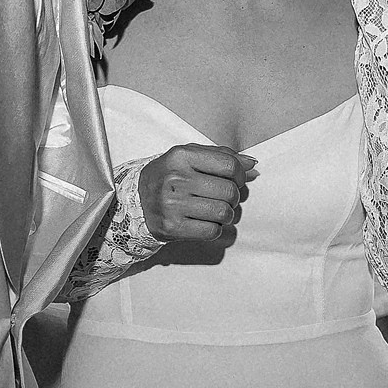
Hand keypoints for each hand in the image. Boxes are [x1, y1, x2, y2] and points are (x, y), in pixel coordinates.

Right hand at [138, 143, 255, 244]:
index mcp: (181, 156)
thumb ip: (221, 156)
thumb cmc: (168, 176)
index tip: (237, 180)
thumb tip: (252, 165)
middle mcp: (176, 179)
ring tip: (216, 210)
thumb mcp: (189, 157)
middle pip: (229, 191)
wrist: (135, 201)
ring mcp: (172, 204)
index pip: (229, 165)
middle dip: (234, 196)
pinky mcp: (172, 227)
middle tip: (224, 197)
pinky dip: (215, 228)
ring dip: (226, 214)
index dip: (241, 175)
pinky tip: (205, 221)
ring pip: (223, 212)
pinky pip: (212, 231)